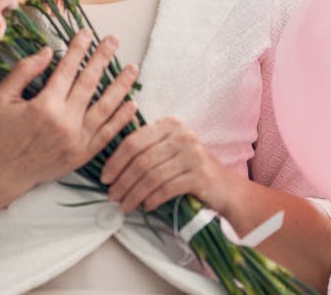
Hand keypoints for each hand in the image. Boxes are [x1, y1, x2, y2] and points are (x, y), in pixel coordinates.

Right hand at [0, 29, 138, 195]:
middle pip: (89, 83)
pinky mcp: (83, 155)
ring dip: (120, 85)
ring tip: (132, 68)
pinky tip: (132, 103)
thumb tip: (48, 52)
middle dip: (102, 58)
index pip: (67, 69)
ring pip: (105, 107)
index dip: (78, 49)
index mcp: (45, 105)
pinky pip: (107, 134)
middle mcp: (65, 122)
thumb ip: (24, 71)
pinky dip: (121, 119)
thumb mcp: (2, 96)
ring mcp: (77, 140)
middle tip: (114, 40)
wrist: (1, 174)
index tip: (86, 33)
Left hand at [100, 116, 237, 213]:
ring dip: (134, 193)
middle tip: (112, 196)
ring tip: (125, 205)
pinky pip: (167, 188)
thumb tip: (111, 165)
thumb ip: (147, 148)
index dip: (115, 160)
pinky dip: (153, 198)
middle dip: (122, 180)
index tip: (104, 177)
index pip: (134, 140)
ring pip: (151, 175)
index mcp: (169, 125)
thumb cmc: (190, 169)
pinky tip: (146, 206)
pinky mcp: (201, 175)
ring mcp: (193, 154)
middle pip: (141, 159)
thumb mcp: (169, 150)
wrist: (226, 188)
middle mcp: (182, 135)